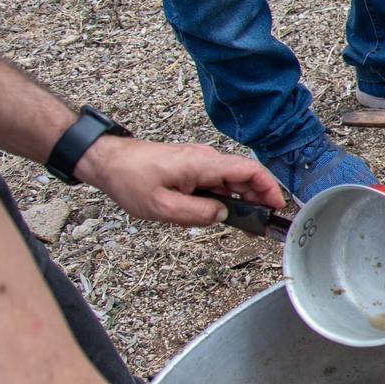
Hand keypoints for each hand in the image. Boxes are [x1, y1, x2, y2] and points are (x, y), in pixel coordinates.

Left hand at [74, 136, 283, 225]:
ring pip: (231, 180)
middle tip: (259, 224)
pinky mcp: (191, 166)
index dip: (270, 188)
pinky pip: (217, 180)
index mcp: (203, 164)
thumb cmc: (129, 178)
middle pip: (244, 176)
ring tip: (240, 222)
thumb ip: (198, 214)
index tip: (278, 207)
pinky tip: (218, 211)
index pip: (250, 171)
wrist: (106, 160)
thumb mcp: (162, 207)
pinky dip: (224, 195)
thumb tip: (222, 215)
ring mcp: (199, 161)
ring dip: (240, 199)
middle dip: (257, 199)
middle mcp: (206, 158)